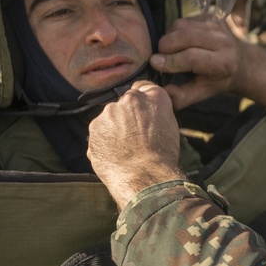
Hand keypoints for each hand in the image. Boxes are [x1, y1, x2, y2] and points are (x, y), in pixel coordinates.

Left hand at [87, 81, 184, 209]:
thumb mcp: (170, 128)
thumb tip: (149, 114)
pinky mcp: (95, 127)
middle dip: (126, 116)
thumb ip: (157, 113)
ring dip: (113, 129)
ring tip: (124, 150)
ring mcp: (110, 112)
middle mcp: (130, 99)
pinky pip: (99, 133)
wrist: (146, 178)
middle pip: (124, 103)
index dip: (141, 102)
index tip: (140, 112)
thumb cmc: (162, 158)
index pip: (143, 88)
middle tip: (134, 137)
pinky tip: (114, 155)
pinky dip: (103, 142)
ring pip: (109, 118)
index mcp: (154, 97)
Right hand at [151, 13, 265, 109]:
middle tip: (159, 58)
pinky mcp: (210, 16)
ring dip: (168, 37)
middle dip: (165, 46)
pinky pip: (184, 19)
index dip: (169, 60)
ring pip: (181, 25)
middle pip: (184, 36)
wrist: (241, 63)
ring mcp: (217, 25)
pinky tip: (179, 42)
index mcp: (223, 63)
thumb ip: (181, 96)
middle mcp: (223, 41)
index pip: (191, 57)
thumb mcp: (201, 93)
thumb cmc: (217, 81)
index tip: (154, 63)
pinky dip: (175, 31)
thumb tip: (161, 91)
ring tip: (169, 51)